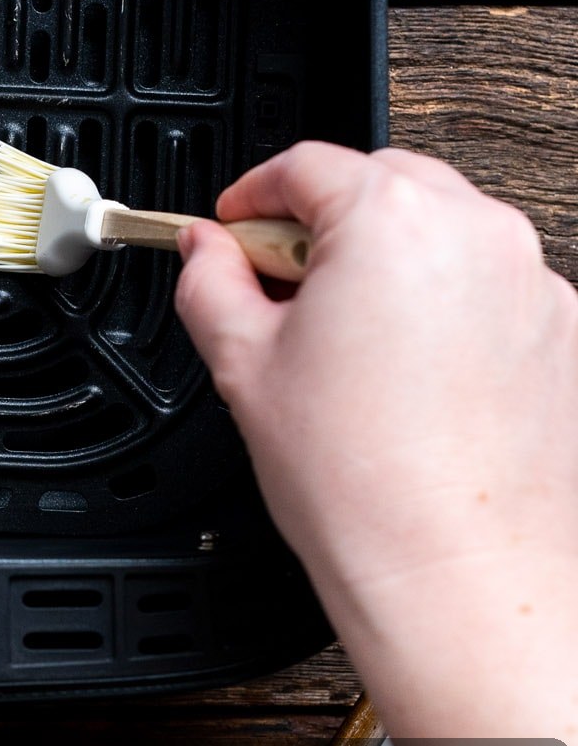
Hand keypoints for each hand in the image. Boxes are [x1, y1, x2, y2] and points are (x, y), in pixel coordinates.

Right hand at [175, 144, 577, 745]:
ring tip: (341, 332)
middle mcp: (475, 235)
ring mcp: (529, 282)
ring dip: (384, 251)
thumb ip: (209, 279)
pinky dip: (439, 294)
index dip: (251, 193)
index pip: (305, 164)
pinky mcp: (560, 330)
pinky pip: (484, 278)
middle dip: (322, 215)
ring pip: (438, 225)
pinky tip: (400, 363)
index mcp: (391, 222)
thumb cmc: (365, 484)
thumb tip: (204, 249)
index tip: (231, 224)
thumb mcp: (241, 364)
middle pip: (380, 180)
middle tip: (277, 279)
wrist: (461, 581)